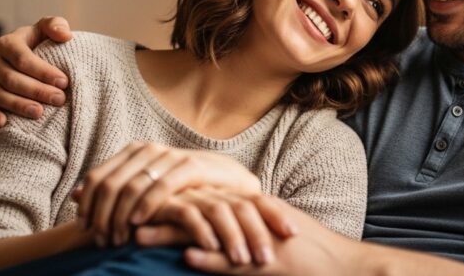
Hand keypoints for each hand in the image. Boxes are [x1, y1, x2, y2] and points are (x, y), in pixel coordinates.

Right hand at [0, 16, 72, 126]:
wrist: (24, 60)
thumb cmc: (38, 44)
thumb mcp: (46, 30)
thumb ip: (56, 25)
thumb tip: (65, 35)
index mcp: (7, 43)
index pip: (23, 58)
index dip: (43, 71)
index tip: (63, 82)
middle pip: (12, 79)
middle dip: (37, 90)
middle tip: (59, 99)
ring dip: (19, 105)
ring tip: (40, 113)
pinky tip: (4, 123)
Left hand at [74, 142, 262, 247]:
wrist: (230, 180)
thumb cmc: (184, 188)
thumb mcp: (146, 187)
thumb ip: (114, 189)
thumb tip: (73, 196)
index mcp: (134, 152)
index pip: (98, 176)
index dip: (86, 203)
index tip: (83, 228)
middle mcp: (148, 150)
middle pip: (110, 183)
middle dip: (101, 215)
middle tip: (100, 240)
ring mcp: (169, 156)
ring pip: (131, 186)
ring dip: (119, 216)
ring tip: (116, 239)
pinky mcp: (190, 166)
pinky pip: (160, 186)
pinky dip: (145, 205)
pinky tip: (136, 222)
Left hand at [144, 196, 357, 274]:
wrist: (343, 266)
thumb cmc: (307, 254)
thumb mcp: (266, 236)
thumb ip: (236, 233)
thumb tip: (197, 242)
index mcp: (244, 208)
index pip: (197, 198)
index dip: (164, 199)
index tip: (131, 202)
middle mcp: (247, 217)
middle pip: (193, 208)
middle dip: (156, 211)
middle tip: (121, 213)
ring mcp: (256, 238)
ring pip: (206, 231)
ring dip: (171, 233)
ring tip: (136, 236)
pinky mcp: (267, 262)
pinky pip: (234, 261)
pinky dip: (211, 259)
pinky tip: (187, 259)